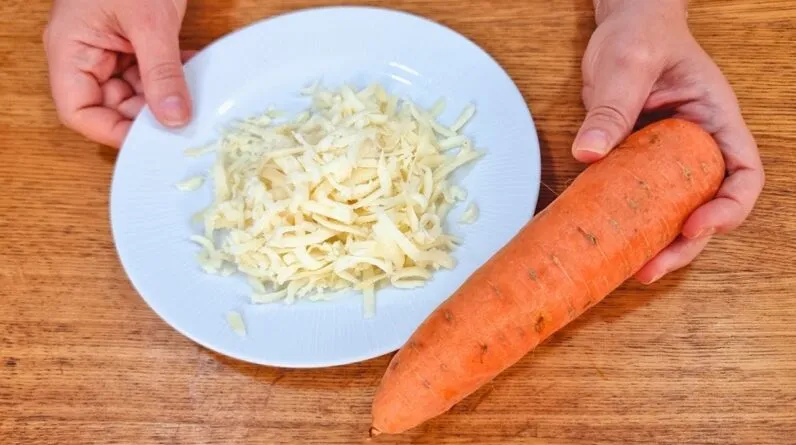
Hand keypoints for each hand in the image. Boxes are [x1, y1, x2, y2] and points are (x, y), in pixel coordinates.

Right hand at [44, 0, 192, 147]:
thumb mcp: (150, 22)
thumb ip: (161, 73)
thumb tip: (174, 120)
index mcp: (70, 50)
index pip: (79, 111)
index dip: (112, 132)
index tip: (150, 141)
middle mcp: (85, 53)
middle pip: (110, 105)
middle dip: (147, 114)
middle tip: (184, 118)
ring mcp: (109, 47)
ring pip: (135, 91)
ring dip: (164, 94)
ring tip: (193, 90)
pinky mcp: (132, 40)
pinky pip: (149, 71)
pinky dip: (172, 75)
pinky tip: (194, 68)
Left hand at [573, 0, 763, 283]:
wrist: (621, 25)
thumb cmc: (640, 33)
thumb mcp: (628, 63)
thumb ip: (613, 106)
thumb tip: (588, 153)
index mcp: (715, 120)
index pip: (743, 174)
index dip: (728, 208)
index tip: (695, 226)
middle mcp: (697, 145)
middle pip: (707, 206)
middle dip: (685, 244)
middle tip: (650, 268)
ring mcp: (667, 158)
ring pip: (673, 211)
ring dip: (656, 244)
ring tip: (631, 270)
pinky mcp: (636, 164)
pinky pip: (638, 201)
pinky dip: (628, 226)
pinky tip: (609, 244)